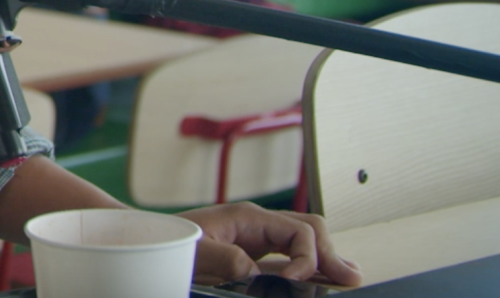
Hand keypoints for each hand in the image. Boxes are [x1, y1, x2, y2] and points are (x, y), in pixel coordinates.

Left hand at [180, 202, 362, 286]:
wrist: (150, 236)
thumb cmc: (169, 239)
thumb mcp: (195, 251)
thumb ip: (227, 259)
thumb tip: (258, 272)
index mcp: (248, 217)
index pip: (299, 231)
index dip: (306, 258)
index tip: (294, 282)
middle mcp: (258, 222)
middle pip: (310, 230)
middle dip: (330, 254)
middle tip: (349, 279)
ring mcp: (258, 235)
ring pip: (304, 240)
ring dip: (326, 258)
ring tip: (350, 277)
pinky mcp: (254, 250)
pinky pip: (290, 253)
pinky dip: (309, 265)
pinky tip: (326, 276)